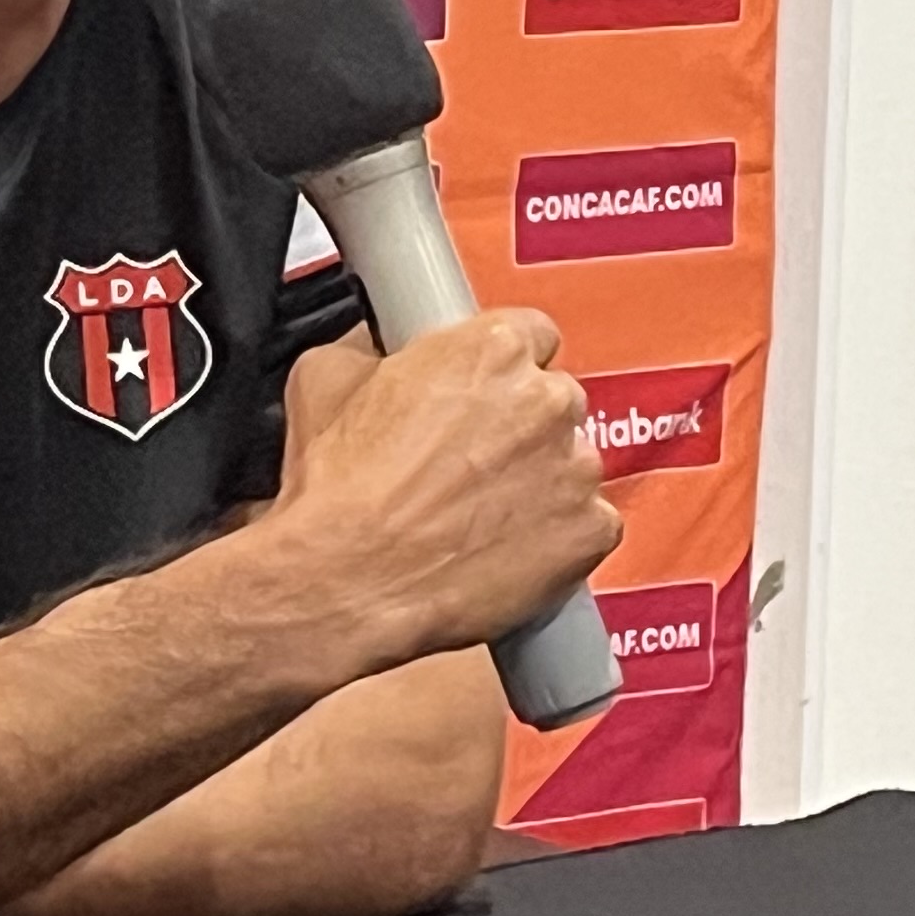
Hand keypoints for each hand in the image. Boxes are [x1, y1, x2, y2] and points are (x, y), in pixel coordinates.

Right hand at [264, 309, 616, 664]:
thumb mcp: (324, 378)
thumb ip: (368, 352)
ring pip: (572, 466)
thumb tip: (372, 352)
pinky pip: (589, 527)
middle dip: (518, 428)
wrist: (349, 579)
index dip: (500, 370)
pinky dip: (558, 540)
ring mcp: (576, 469)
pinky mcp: (590, 533)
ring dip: (539, 484)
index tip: (483, 393)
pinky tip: (507, 552)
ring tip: (478, 517)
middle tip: (467, 463)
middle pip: (553, 402)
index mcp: (493, 350)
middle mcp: (546, 401)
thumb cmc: (340, 490)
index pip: (531, 336)